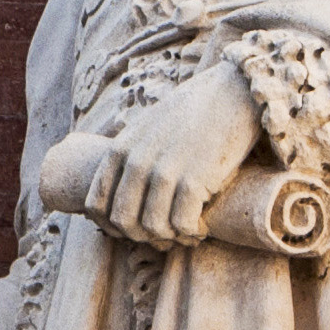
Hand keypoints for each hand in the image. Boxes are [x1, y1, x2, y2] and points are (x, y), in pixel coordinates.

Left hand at [82, 56, 264, 245]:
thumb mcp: (148, 127)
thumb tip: (125, 189)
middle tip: (165, 233)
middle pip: (123, 223)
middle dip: (142, 237)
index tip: (135, 228)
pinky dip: (191, 233)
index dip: (112, 227)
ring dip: (170, 237)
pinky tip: (200, 227)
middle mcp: (137, 162)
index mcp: (120, 149)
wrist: (232, 92)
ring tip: (186, 230)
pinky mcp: (193, 181)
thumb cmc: (193, 112)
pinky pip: (181, 225)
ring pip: (152, 229)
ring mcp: (164, 172)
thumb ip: (132, 153)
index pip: (96, 205)